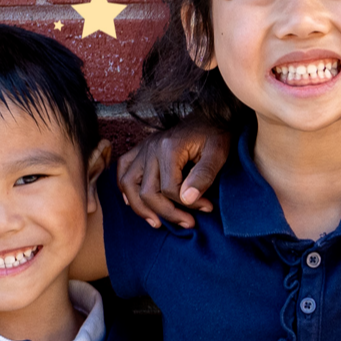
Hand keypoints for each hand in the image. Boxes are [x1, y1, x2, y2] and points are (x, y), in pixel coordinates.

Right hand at [115, 119, 232, 228]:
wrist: (209, 116)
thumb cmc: (215, 135)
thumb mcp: (218, 154)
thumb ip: (203, 176)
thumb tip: (187, 200)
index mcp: (169, 148)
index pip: (169, 189)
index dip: (188, 205)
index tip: (206, 208)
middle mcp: (150, 148)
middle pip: (147, 192)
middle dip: (167, 212)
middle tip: (188, 223)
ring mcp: (142, 148)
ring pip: (128, 185)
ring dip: (141, 208)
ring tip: (157, 223)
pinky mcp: (140, 150)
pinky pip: (122, 171)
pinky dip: (125, 189)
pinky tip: (135, 203)